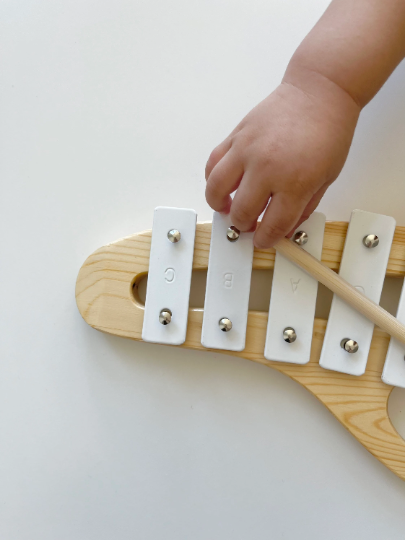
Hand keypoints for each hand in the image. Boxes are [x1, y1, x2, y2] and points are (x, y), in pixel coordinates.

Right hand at [205, 80, 359, 247]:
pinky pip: (213, 164)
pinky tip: (222, 185)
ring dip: (219, 205)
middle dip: (244, 226)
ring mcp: (247, 150)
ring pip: (217, 190)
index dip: (266, 239)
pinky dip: (213, 179)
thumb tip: (285, 228)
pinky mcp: (236, 137)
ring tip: (227, 207)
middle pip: (242, 213)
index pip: (272, 226)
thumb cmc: (328, 131)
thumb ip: (303, 207)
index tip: (263, 240)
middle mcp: (267, 168)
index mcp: (295, 182)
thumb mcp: (327, 178)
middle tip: (249, 224)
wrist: (319, 92)